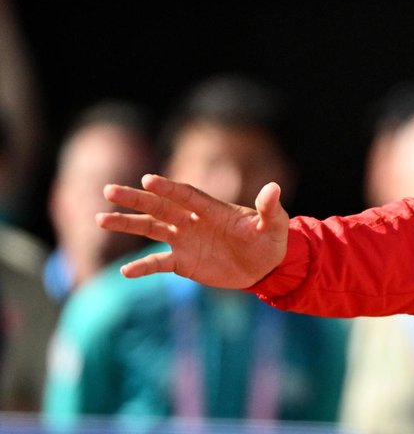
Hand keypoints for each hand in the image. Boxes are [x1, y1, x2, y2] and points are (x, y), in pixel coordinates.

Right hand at [97, 173, 289, 288]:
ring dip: (128, 224)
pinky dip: (143, 267)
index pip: (186, 195)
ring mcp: (185, 240)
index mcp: (213, 209)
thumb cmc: (271, 239)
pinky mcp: (183, 262)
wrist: (265, 266)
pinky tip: (125, 272)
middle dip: (136, 199)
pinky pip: (158, 263)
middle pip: (161, 207)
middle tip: (109, 191)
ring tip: (101, 219)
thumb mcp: (275, 224)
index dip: (168, 188)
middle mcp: (193, 221)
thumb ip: (270, 207)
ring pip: (151, 229)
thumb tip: (274, 187)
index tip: (148, 180)